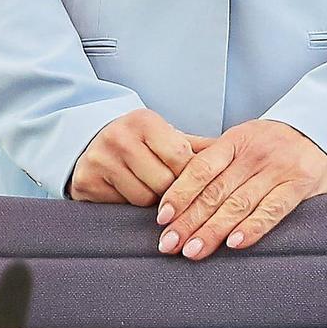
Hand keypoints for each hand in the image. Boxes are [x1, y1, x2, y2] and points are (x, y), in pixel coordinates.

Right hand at [67, 108, 215, 204]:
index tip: (195, 180)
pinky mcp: (86, 183)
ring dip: (153, 202)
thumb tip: (241, 153)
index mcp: (144, 121)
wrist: (92, 142)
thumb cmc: (141, 143)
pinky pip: (122, 206)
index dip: (191, 174)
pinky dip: (131, 206)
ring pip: (144, 198)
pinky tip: (129, 193)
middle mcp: (119, 137)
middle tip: (172, 188)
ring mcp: (99, 160)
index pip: (181, 156)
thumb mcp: (167, 137)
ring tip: (151, 189)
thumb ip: (199, 147)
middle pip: (164, 182)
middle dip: (174, 191)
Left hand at [154, 117, 326, 258]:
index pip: (201, 168)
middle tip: (169, 244)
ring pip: (240, 204)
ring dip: (213, 230)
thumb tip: (170, 169)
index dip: (180, 193)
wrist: (323, 132)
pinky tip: (234, 243)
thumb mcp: (242, 139)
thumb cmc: (273, 143)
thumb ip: (210, 154)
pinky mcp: (300, 184)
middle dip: (189, 220)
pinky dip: (252, 227)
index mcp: (236, 140)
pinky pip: (273, 209)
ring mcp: (279, 168)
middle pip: (216, 191)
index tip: (163, 218)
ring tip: (193, 251)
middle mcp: (255, 153)